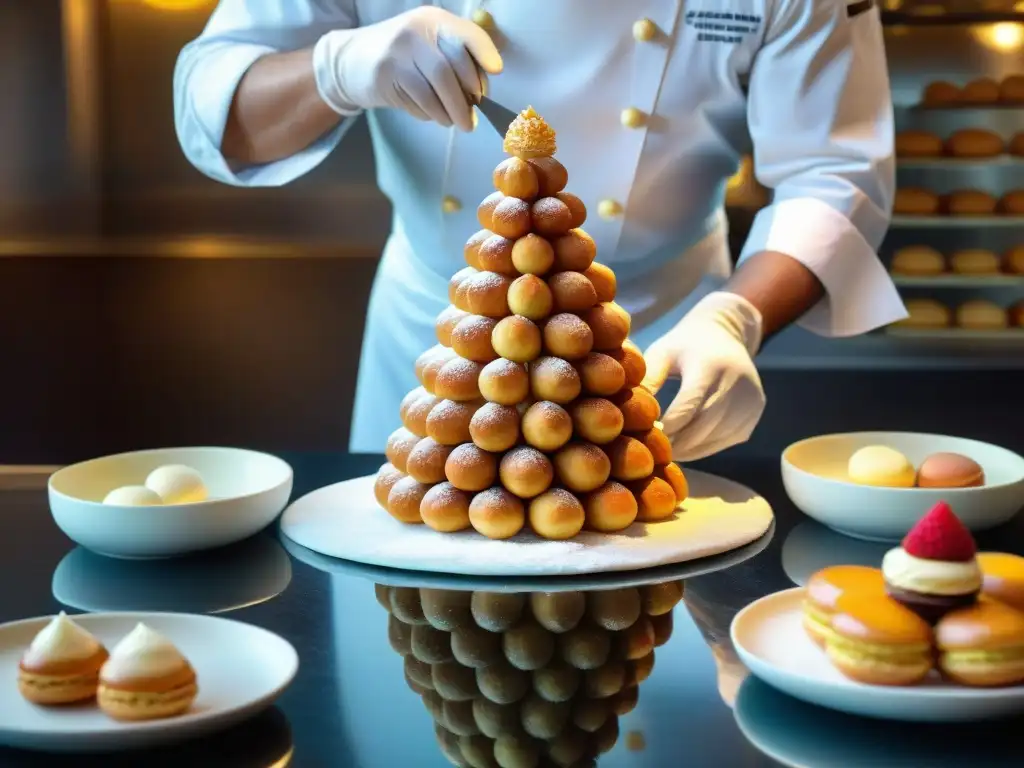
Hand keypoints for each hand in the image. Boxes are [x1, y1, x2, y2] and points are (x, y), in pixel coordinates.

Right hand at [312, 7, 502, 131]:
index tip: (496, 71)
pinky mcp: (385, 77)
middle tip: (472, 117)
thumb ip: (456, 59)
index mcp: (434, 20)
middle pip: (450, 71)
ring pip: (434, 91)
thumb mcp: (429, 43)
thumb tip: (481, 92)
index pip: (466, 34)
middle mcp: (416, 32)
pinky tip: (433, 115)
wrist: (353, 58)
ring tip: (456, 122)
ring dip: (450, 113)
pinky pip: (417, 102)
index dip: (484, 52)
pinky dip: (430, 114)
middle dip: (465, 100)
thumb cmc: (404, 55)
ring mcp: (398, 54)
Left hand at [642, 292, 765, 461]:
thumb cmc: (684, 346)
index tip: (644, 436)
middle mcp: (737, 383)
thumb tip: (631, 413)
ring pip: (714, 439)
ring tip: (665, 449)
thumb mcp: (662, 353)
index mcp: (710, 366)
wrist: (726, 333)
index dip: (666, 427)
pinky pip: (725, 441)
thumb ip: (648, 380)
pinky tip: (685, 443)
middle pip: (702, 427)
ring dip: (688, 449)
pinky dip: (704, 447)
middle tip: (651, 451)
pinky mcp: (754, 413)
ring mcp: (750, 400)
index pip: (687, 407)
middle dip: (675, 443)